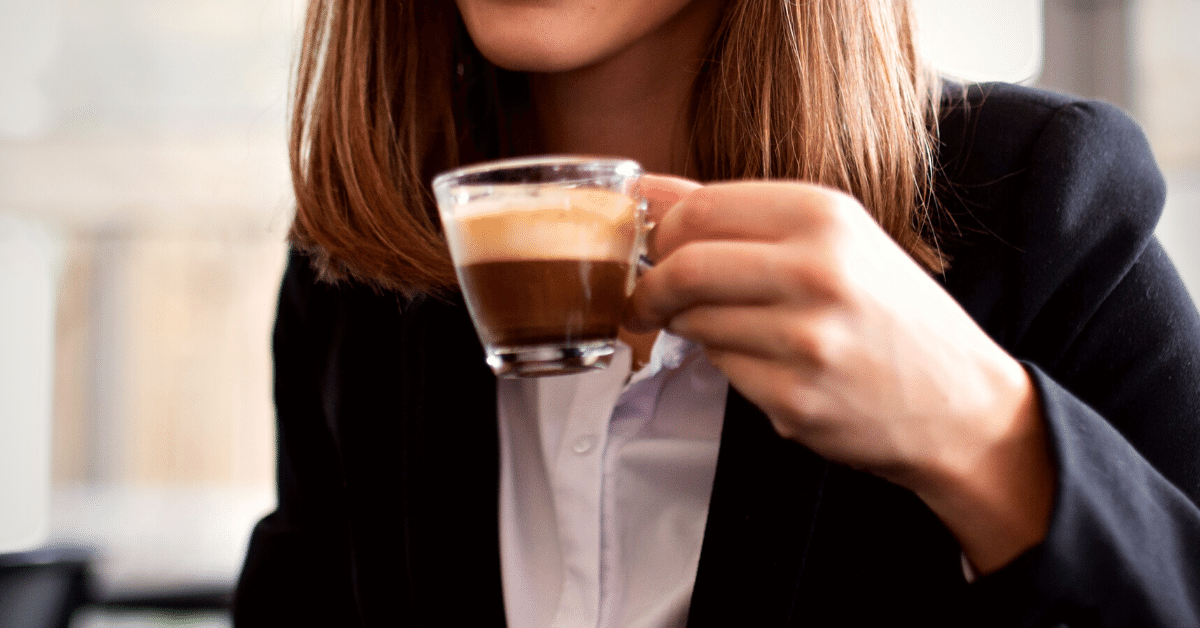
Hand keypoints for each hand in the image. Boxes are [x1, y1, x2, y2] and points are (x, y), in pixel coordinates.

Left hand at [627, 175, 1054, 573]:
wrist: (959, 402)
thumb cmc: (889, 313)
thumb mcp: (832, 239)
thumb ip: (737, 212)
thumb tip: (647, 191)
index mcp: (825, 216)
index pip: (699, 209)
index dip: (662, 233)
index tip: (655, 250)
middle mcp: (818, 271)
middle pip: (684, 267)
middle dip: (651, 287)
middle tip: (648, 300)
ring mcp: (807, 339)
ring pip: (695, 323)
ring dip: (692, 328)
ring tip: (729, 327)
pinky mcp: (795, 398)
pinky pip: (723, 371)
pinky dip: (728, 366)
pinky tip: (768, 363)